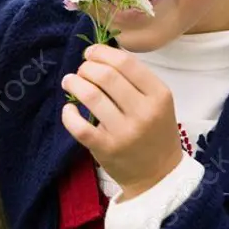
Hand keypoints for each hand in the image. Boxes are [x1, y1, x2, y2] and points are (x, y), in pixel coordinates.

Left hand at [61, 44, 182, 201]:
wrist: (159, 176)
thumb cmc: (155, 132)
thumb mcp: (158, 102)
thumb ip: (136, 79)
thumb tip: (101, 54)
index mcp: (159, 96)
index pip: (126, 63)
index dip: (102, 52)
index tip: (91, 53)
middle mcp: (144, 112)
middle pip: (106, 75)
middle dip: (87, 67)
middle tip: (81, 70)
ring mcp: (124, 132)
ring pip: (91, 95)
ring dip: (74, 82)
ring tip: (70, 81)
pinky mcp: (106, 148)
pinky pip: (79, 125)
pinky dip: (68, 113)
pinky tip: (69, 108)